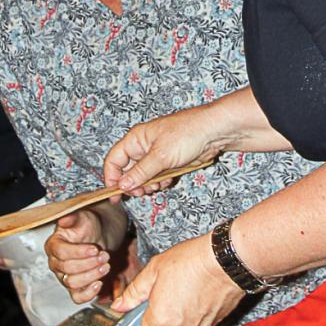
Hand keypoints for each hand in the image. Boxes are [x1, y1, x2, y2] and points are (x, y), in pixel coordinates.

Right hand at [45, 210, 110, 303]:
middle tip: (104, 256)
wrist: (97, 235)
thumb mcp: (82, 217)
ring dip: (92, 276)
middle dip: (89, 263)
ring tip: (105, 266)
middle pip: (68, 269)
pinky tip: (99, 283)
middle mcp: (56, 263)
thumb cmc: (87, 226)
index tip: (94, 249)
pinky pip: (77, 297)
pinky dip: (88, 293)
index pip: (61, 252)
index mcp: (53, 245)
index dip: (79, 252)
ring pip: (72, 283)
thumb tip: (64, 219)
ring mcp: (64, 277)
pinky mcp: (75, 288)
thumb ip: (72, 217)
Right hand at [104, 108, 221, 199]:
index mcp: (136, 139)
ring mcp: (156, 154)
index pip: (114, 160)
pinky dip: (160, 182)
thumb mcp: (160, 156)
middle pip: (128, 170)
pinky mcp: (168, 161)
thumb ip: (140, 172)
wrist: (214, 132)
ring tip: (157, 186)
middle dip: (133, 183)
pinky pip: (157, 176)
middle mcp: (143, 146)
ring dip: (148, 184)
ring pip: (143, 175)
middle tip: (140, 192)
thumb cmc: (187, 133)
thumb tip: (122, 185)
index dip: (112, 177)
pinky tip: (168, 181)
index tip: (115, 194)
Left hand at [111, 234, 244, 325]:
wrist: (226, 261)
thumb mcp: (154, 270)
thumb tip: (120, 305)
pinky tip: (192, 294)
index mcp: (161, 321)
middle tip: (158, 299)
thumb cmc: (192, 262)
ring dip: (175, 319)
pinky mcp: (213, 325)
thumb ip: (134, 292)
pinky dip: (191, 316)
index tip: (138, 321)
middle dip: (157, 324)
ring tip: (178, 292)